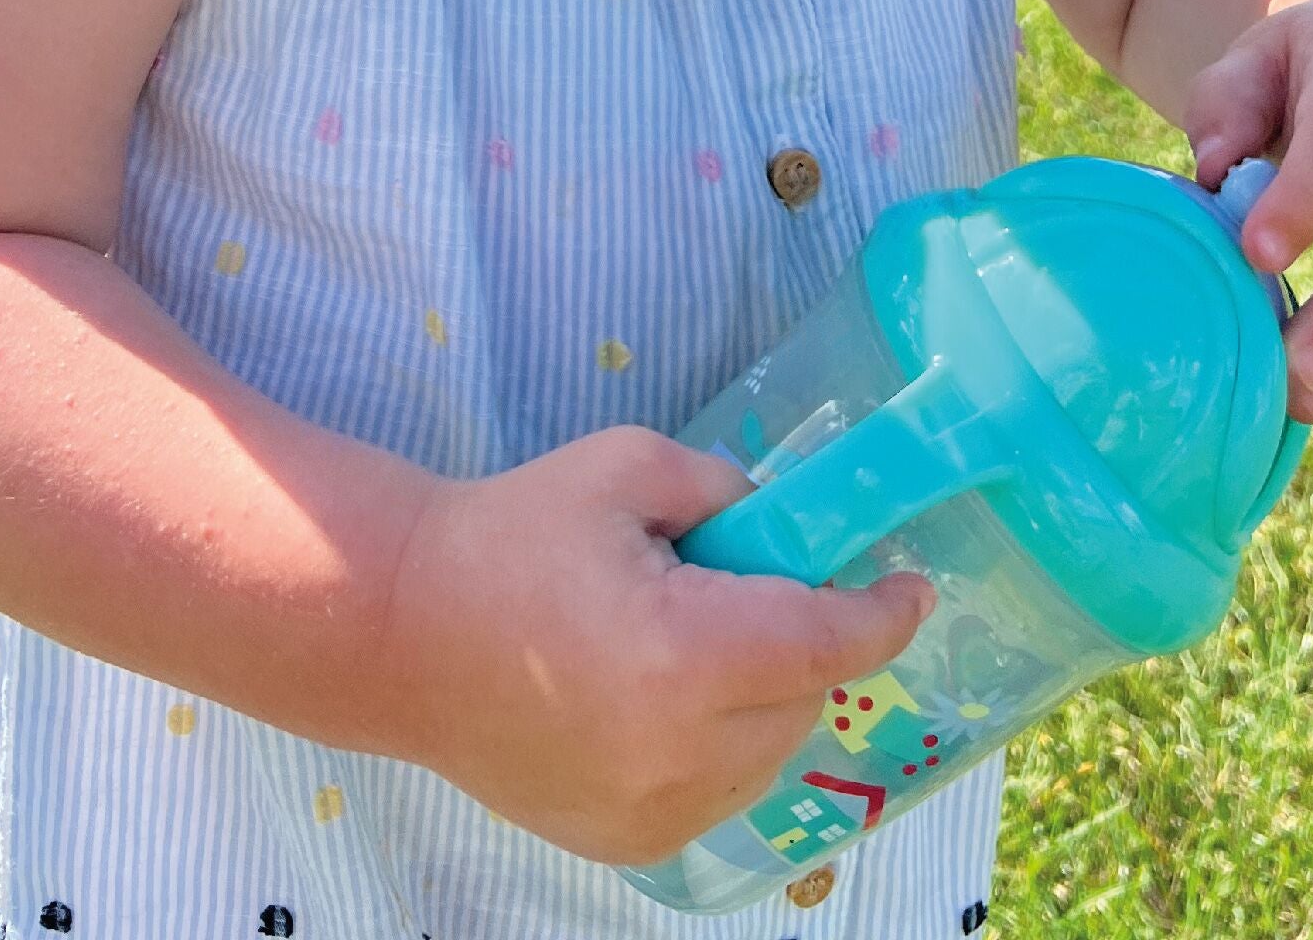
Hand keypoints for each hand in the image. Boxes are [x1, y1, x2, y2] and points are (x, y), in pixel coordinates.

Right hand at [369, 425, 934, 866]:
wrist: (401, 630)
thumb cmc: (509, 534)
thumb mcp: (625, 469)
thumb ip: (723, 488)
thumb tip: (781, 523)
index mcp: (683, 655)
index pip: (825, 644)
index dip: (882, 615)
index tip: (912, 587)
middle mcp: (678, 753)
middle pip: (802, 699)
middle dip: (804, 641)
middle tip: (762, 586)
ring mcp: (651, 812)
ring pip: (767, 755)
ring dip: (766, 698)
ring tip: (702, 639)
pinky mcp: (625, 842)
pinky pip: (718, 792)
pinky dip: (721, 745)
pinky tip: (668, 695)